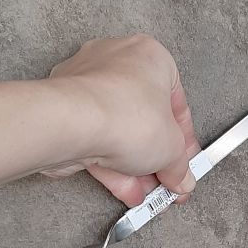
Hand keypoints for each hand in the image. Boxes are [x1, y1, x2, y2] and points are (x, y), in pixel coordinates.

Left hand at [42, 35, 200, 206]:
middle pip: (143, 118)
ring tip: (143, 192)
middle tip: (163, 179)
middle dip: (153, 157)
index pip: (175, 103)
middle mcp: (116, 62)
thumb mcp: (171, 148)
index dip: (183, 141)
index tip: (183, 163)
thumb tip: (180, 177)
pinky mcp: (64, 107)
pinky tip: (122, 188)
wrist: (71, 124)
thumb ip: (179, 165)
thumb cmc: (122, 114)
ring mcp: (86, 83)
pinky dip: (108, 164)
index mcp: (150, 56)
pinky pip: (93, 137)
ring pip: (116, 131)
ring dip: (132, 167)